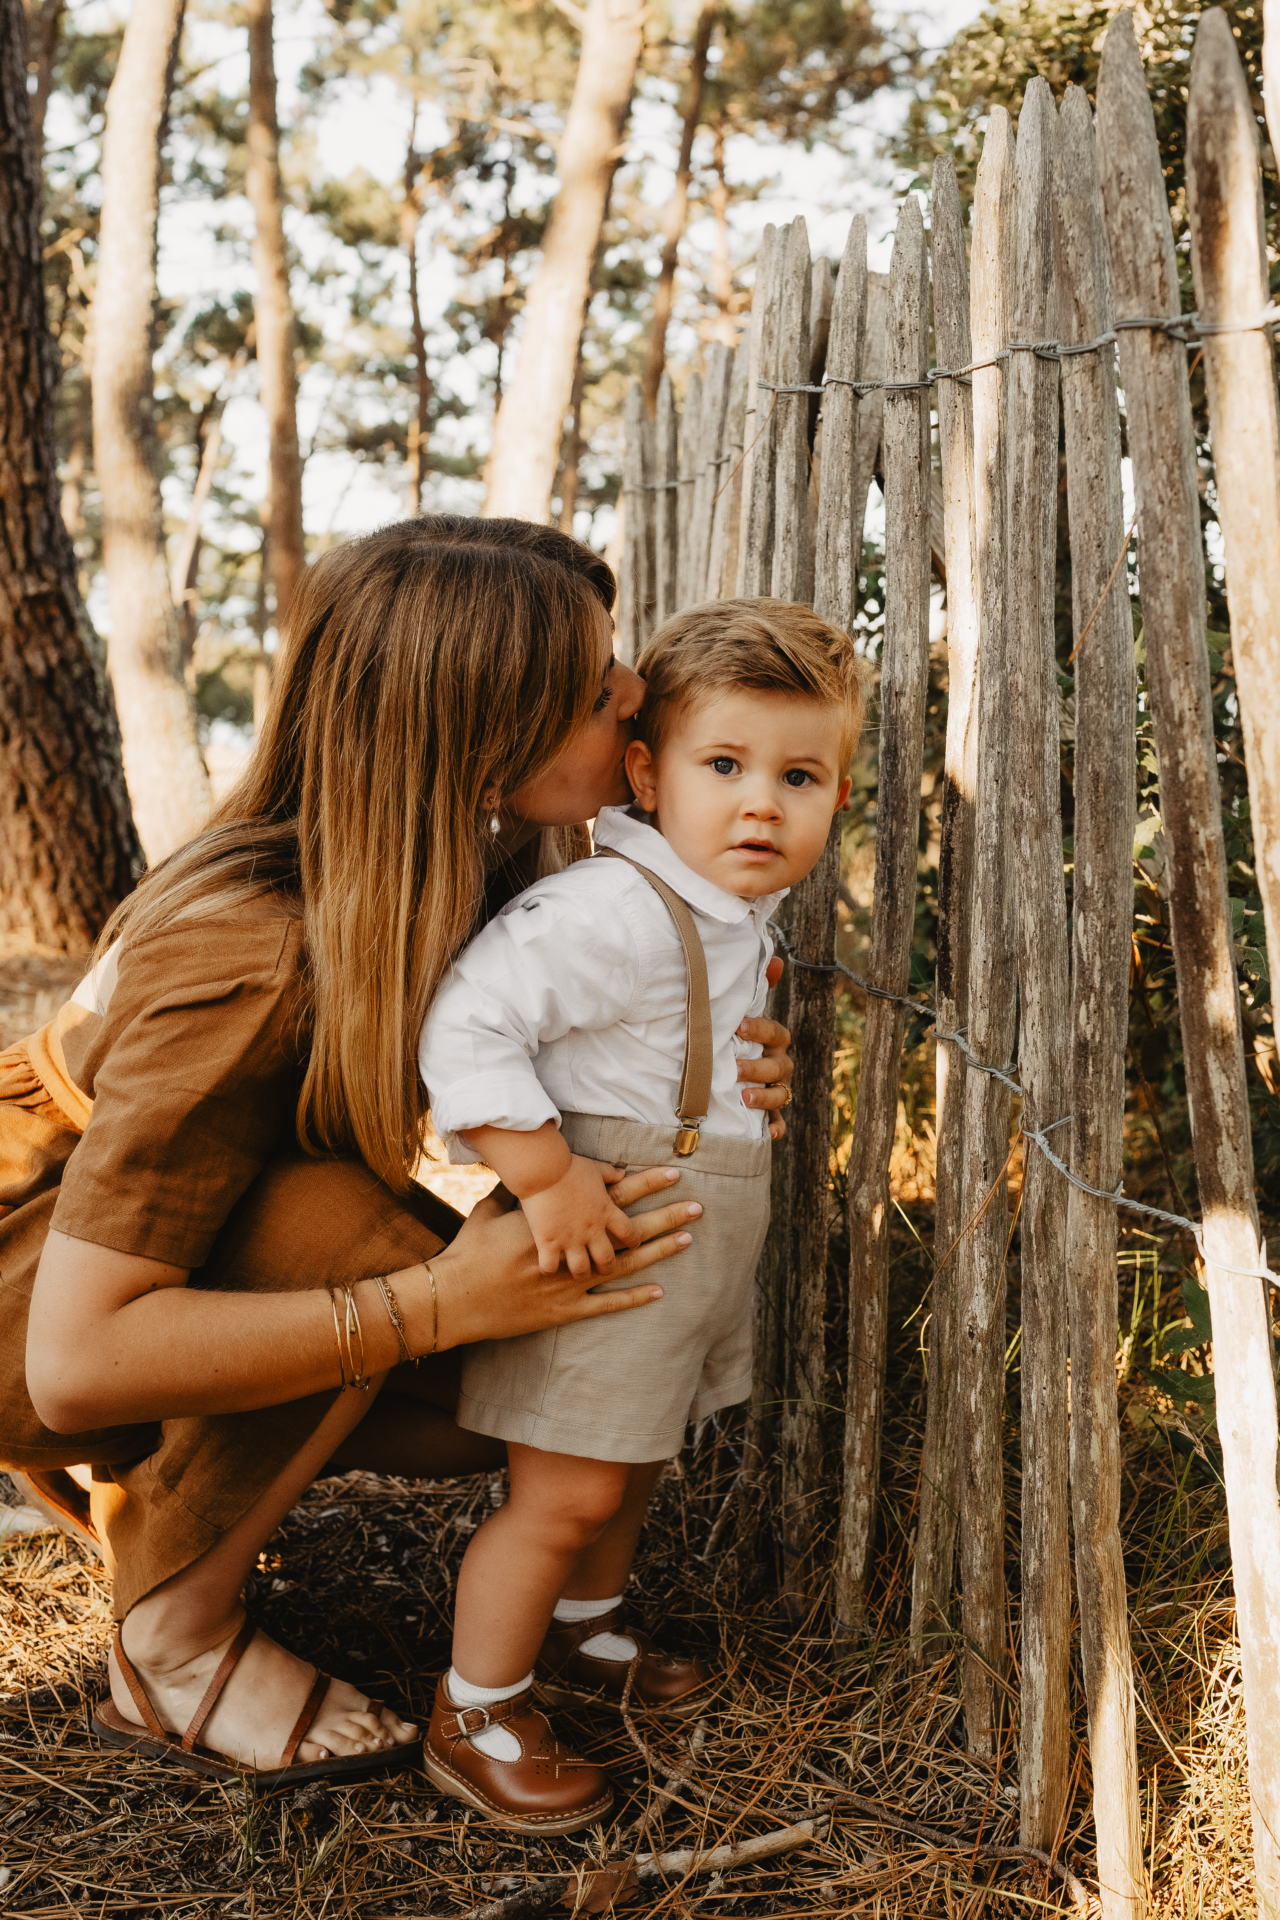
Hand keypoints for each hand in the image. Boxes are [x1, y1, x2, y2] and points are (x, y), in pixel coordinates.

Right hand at [427, 1167, 701, 1348]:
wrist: (454, 1296)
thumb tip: (534, 1177)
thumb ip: (517, 1196)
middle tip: (698, 1207)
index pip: (611, 1197)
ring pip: (625, 1265)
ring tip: (687, 1240)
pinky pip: (605, 1304)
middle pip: (628, 1231)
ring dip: (658, 1253)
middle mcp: (570, 1248)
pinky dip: (633, 1299)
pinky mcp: (563, 1310)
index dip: (644, 1184)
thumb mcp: (493, 1210)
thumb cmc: (469, 1251)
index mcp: (557, 1220)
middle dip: (665, 1217)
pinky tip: (659, 1291)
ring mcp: (570, 1281)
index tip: (672, 1174)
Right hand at [521, 1154, 641, 1276]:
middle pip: (607, 1260)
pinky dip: (549, 1269)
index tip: (633, 1245)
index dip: (634, 1241)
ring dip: (581, 1272)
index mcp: (605, 1211)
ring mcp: (569, 1238)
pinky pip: (551, 1267)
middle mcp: (591, 1229)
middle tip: (603, 1268)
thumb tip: (622, 1173)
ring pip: (581, 1270)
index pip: (629, 1233)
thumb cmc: (568, 1165)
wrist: (543, 1168)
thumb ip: (609, 1174)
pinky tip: (547, 1267)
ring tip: (577, 1273)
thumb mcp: (594, 1169)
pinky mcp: (547, 1241)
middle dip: (607, 1267)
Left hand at [737, 955, 792, 1140]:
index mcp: (773, 1042)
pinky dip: (775, 1128)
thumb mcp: (740, 1013)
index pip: (776, 1033)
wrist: (721, 1073)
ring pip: (781, 1095)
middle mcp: (778, 1065)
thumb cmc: (733, 1037)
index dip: (761, 1030)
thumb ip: (758, 988)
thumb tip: (778, 960)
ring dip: (765, 1098)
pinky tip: (770, 1133)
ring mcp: (775, 1090)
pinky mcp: (768, 1114)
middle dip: (759, 1068)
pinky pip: (778, 1123)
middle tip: (735, 1069)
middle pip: (779, 1068)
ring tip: (744, 1098)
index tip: (740, 1027)